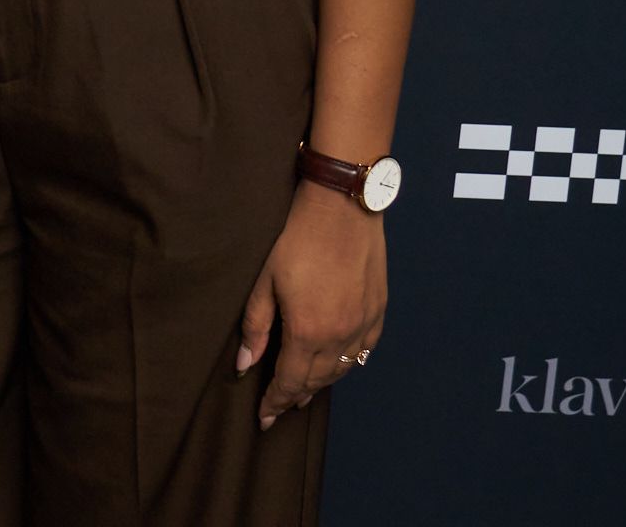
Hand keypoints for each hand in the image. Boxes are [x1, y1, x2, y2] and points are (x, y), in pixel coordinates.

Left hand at [236, 182, 385, 428]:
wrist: (342, 207)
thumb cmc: (295, 238)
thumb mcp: (264, 281)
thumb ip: (256, 327)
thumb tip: (246, 366)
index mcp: (309, 332)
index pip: (291, 381)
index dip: (276, 401)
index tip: (264, 418)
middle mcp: (341, 336)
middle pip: (318, 381)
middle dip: (297, 397)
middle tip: (281, 408)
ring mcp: (364, 325)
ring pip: (343, 370)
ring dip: (322, 383)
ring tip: (305, 392)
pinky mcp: (378, 311)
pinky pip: (364, 351)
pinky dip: (348, 364)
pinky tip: (338, 364)